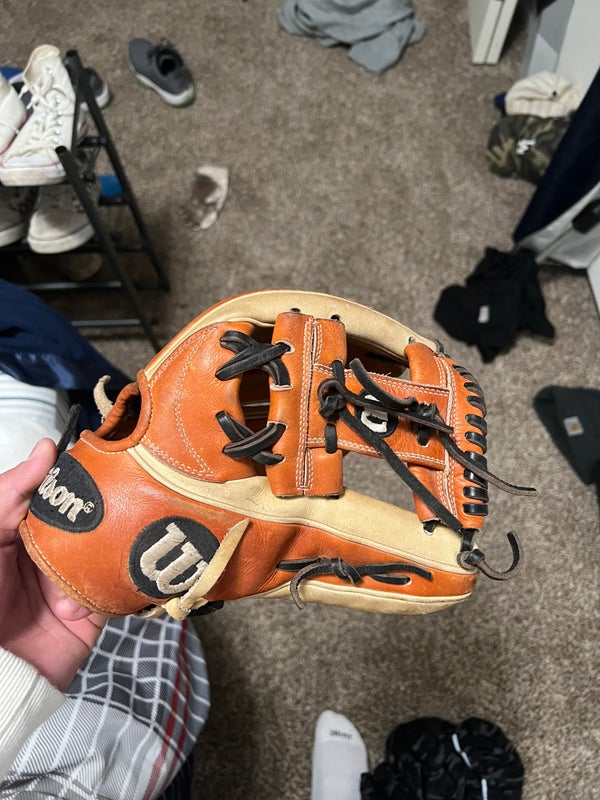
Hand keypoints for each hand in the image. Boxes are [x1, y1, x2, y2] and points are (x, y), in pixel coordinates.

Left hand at [0, 439, 105, 690]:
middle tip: (104, 510)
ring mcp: (76, 581)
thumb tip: (47, 448)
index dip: (79, 479)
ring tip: (63, 585)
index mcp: (25, 530)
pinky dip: (101, 596)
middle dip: (98, 518)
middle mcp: (55, 551)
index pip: (62, 494)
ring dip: (93, 564)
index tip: (100, 460)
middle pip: (93, 520)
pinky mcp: (94, 612)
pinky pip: (115, 591)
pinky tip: (70, 609)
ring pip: (107, 552)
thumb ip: (7, 492)